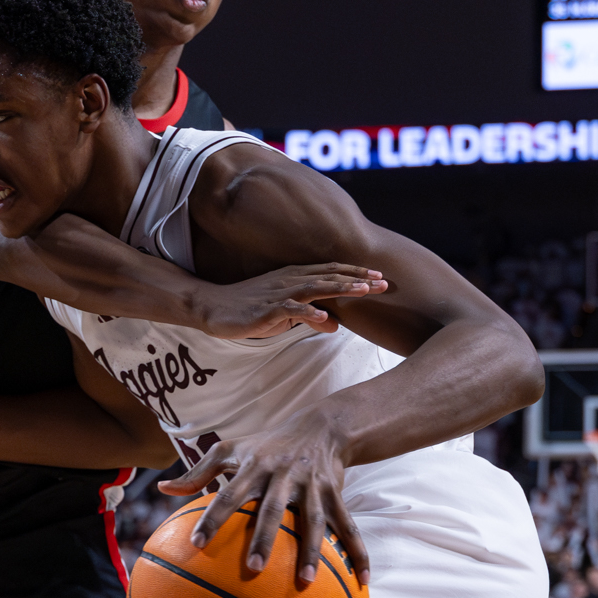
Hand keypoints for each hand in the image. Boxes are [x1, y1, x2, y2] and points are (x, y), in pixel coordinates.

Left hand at [157, 408, 367, 589]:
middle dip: (263, 539)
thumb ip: (196, 472)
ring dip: (311, 552)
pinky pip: (347, 525)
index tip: (195, 543)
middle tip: (253, 569)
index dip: (212, 518)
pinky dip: (356, 551)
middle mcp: (282, 476)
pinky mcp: (335, 494)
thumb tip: (163, 489)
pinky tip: (360, 580)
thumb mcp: (230, 449)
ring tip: (306, 582)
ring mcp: (311, 486)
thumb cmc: (266, 443)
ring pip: (312, 521)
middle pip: (271, 510)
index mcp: (253, 467)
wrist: (320, 427)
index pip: (228, 494)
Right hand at [191, 264, 388, 338]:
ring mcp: (278, 294)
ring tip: (363, 291)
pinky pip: (290, 310)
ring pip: (314, 288)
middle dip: (357, 279)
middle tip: (384, 282)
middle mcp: (290, 280)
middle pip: (329, 276)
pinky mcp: (266, 310)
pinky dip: (308, 312)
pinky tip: (324, 316)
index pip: (331, 272)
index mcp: (295, 277)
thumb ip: (311, 316)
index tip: (380, 277)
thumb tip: (336, 325)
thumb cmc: (249, 309)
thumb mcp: (285, 314)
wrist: (213, 306)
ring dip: (340, 288)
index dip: (356, 274)